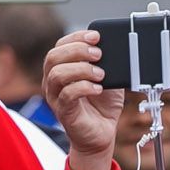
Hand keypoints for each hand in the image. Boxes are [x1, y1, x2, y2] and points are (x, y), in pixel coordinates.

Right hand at [42, 30, 123, 169]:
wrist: (102, 133)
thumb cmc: (103, 105)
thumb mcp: (109, 78)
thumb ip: (108, 63)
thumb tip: (116, 47)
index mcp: (62, 68)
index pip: (60, 46)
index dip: (76, 37)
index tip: (96, 36)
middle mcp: (54, 81)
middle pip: (53, 57)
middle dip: (77, 50)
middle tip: (99, 54)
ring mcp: (56, 97)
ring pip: (56, 75)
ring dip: (81, 69)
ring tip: (100, 74)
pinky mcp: (63, 112)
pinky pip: (67, 95)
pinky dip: (84, 88)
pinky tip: (98, 89)